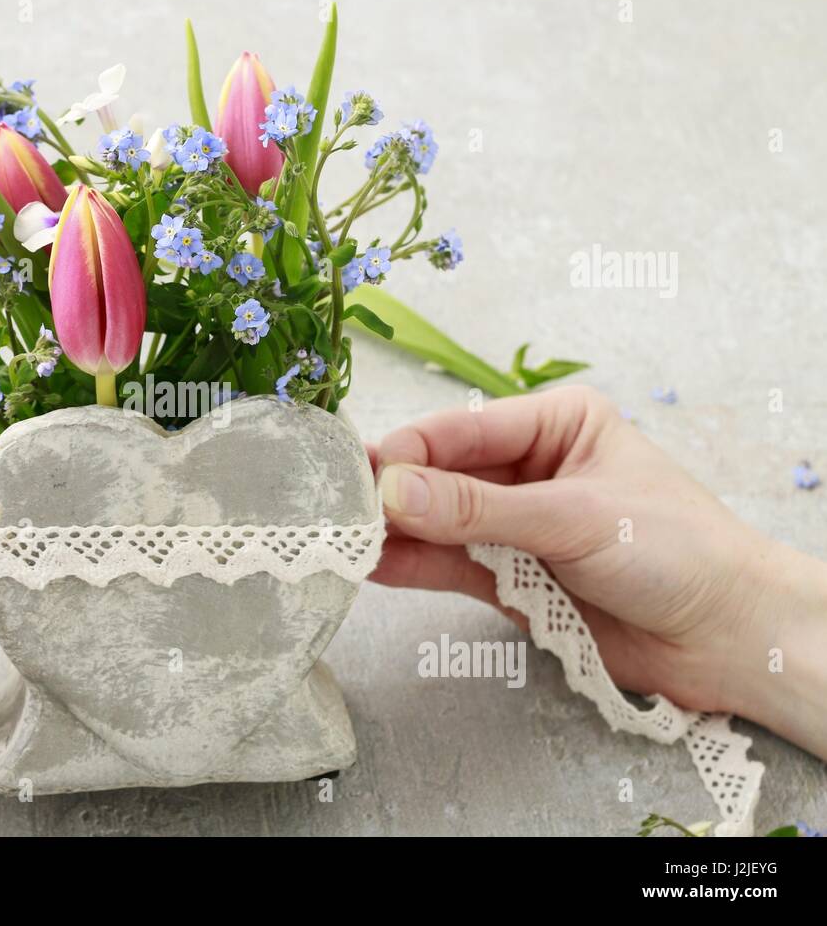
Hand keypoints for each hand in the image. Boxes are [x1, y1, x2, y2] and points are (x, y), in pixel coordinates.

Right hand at [370, 385, 826, 758]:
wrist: (728, 640)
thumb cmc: (677, 551)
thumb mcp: (576, 517)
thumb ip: (480, 509)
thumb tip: (393, 492)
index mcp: (555, 425)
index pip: (464, 429)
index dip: (410, 450)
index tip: (361, 473)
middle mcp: (528, 469)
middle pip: (441, 475)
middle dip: (393, 493)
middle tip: (335, 509)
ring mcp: (513, 526)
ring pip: (438, 523)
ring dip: (393, 532)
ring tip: (339, 540)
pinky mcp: (506, 578)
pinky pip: (447, 566)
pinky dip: (410, 567)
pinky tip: (370, 567)